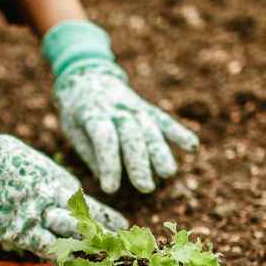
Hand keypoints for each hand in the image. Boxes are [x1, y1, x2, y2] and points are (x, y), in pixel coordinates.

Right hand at [0, 123, 126, 258]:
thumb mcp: (26, 159)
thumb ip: (39, 175)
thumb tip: (41, 179)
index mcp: (58, 180)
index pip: (88, 204)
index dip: (105, 217)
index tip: (120, 226)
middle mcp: (56, 200)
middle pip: (87, 224)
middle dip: (105, 238)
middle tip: (121, 250)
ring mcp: (41, 218)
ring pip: (74, 239)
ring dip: (88, 252)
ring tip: (105, 263)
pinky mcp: (22, 233)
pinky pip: (47, 250)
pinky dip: (59, 260)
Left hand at [42, 21, 198, 193]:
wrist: (87, 76)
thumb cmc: (77, 113)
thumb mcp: (72, 130)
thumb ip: (90, 153)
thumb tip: (107, 178)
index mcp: (92, 114)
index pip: (103, 139)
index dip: (108, 164)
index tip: (111, 188)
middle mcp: (116, 109)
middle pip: (131, 135)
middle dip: (139, 162)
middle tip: (145, 187)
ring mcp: (134, 107)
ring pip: (150, 129)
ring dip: (160, 151)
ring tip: (168, 173)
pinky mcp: (147, 108)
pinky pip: (164, 120)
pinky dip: (178, 132)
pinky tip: (193, 146)